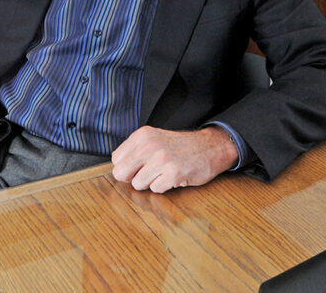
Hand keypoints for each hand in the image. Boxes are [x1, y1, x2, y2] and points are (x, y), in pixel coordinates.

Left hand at [110, 126, 238, 192]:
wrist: (209, 147)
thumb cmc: (179, 146)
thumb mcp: (154, 138)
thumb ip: (134, 149)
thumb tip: (117, 167)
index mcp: (142, 135)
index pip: (116, 159)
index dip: (127, 166)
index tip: (139, 165)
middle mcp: (149, 145)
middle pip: (121, 173)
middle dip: (132, 177)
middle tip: (148, 172)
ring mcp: (161, 160)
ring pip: (137, 184)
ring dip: (150, 182)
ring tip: (163, 173)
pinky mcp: (173, 174)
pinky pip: (155, 189)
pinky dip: (164, 187)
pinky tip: (173, 176)